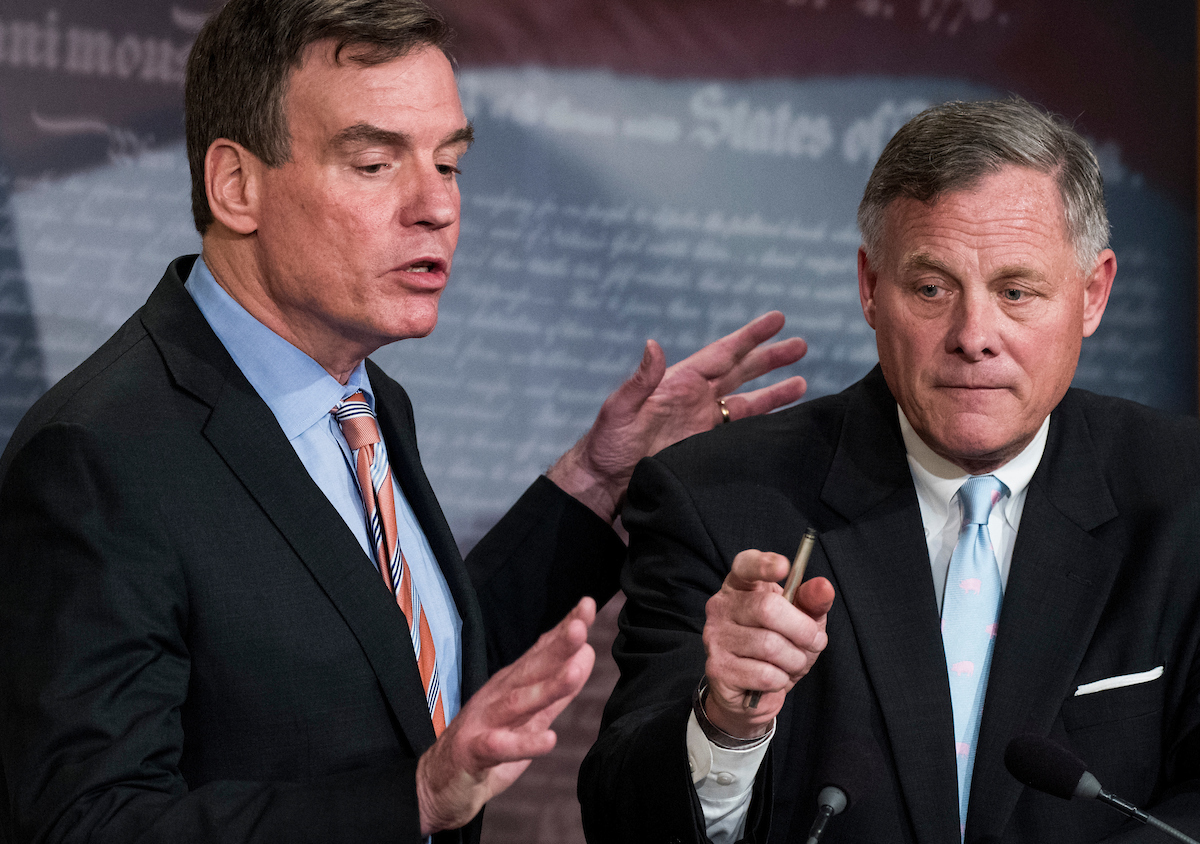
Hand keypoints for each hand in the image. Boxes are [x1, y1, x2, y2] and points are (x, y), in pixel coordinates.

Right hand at [415, 597, 596, 833]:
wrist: (440, 784)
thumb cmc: (487, 744)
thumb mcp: (529, 715)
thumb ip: (558, 689)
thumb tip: (587, 654)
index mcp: (511, 684)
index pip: (541, 652)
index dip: (563, 629)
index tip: (588, 606)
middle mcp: (497, 696)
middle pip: (531, 669)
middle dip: (557, 647)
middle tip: (582, 628)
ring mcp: (484, 722)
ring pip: (518, 702)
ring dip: (546, 687)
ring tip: (574, 673)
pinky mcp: (474, 752)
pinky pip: (500, 747)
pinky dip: (524, 743)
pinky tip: (549, 739)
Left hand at [547, 312, 806, 521]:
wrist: (606, 481)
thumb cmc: (608, 443)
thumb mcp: (620, 408)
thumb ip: (641, 379)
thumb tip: (652, 345)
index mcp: (681, 381)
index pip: (724, 353)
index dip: (751, 337)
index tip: (777, 320)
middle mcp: (696, 398)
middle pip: (742, 372)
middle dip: (771, 358)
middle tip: (802, 345)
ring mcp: (703, 422)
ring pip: (747, 401)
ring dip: (773, 392)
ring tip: (803, 383)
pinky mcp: (706, 446)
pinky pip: (739, 431)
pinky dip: (761, 424)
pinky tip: (781, 422)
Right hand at [701, 550, 833, 737]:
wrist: (752, 693)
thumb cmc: (778, 646)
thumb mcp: (801, 620)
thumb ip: (812, 602)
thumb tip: (823, 586)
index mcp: (740, 585)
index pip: (745, 565)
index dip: (763, 564)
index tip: (785, 567)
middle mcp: (721, 606)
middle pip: (767, 607)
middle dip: (803, 630)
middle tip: (815, 642)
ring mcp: (715, 637)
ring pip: (770, 645)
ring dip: (795, 660)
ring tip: (793, 663)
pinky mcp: (717, 668)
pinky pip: (764, 674)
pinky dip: (780, 679)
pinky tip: (774, 678)